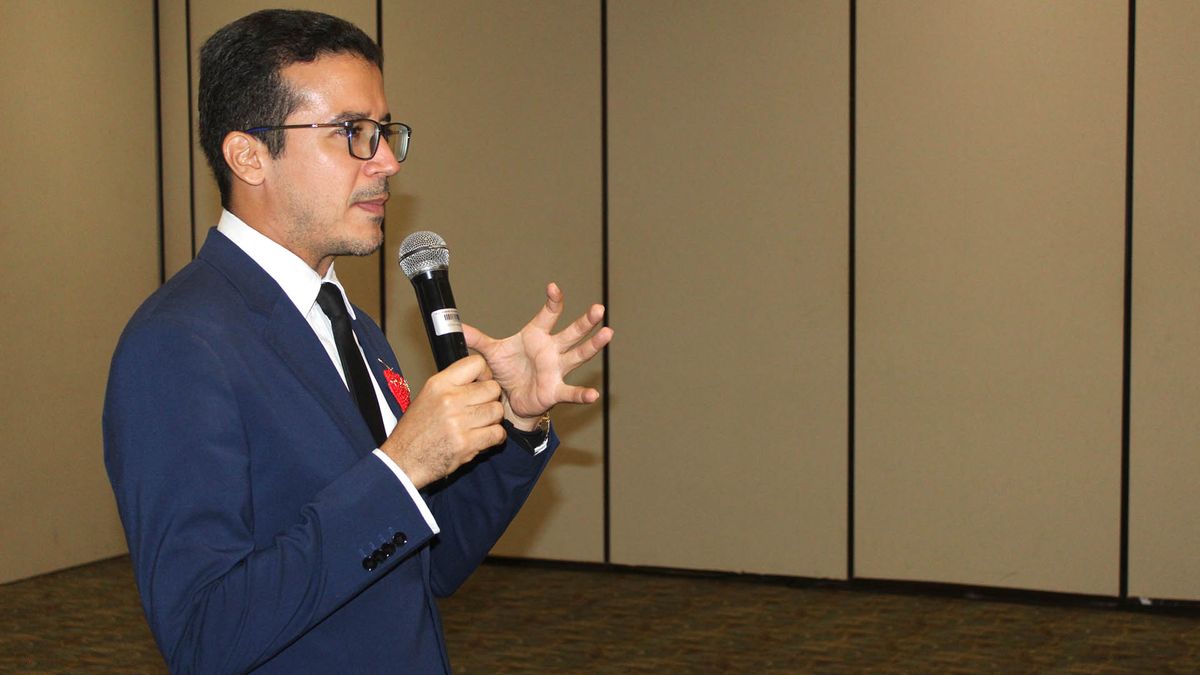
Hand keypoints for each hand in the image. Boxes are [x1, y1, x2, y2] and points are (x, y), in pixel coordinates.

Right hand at [380, 355, 504, 487]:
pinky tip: (485, 438)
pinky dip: (495, 437)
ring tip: (481, 425)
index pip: (477, 364)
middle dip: (491, 400)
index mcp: (439, 384)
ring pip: (497, 411)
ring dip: (493, 420)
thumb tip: (480, 378)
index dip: (485, 375)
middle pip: (493, 389)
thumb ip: (452, 385)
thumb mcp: (427, 396)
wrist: (403, 461)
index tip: (481, 385)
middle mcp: (449, 399)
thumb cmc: (415, 430)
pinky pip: (497, 433)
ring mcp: (458, 422)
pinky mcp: (466, 443)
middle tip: (482, 409)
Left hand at [463, 282, 612, 427]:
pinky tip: (594, 394)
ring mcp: (557, 369)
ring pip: (579, 355)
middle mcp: (551, 350)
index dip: (553, 301)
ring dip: (594, 345)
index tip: (553, 288)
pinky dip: (583, 394)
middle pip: (572, 332)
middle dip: (586, 321)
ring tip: (608, 334)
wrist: (508, 399)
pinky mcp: (555, 390)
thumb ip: (476, 338)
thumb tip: (455, 325)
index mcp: (536, 336)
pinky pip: (571, 392)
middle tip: (598, 309)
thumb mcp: (490, 353)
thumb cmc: (506, 371)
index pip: (548, 315)